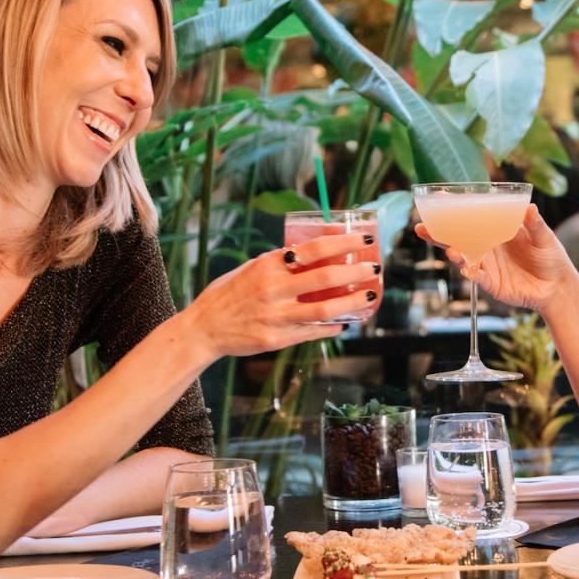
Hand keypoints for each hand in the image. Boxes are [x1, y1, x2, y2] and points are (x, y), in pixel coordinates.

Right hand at [192, 233, 379, 356]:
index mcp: (268, 265)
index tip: (364, 238)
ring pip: (324, 310)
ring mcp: (276, 316)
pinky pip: (312, 332)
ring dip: (352, 303)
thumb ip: (280, 263)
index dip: (343, 243)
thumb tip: (315, 253)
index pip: (314, 249)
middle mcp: (273, 289)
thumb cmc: (229, 293)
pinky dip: (332, 327)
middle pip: (325, 278)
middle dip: (355, 272)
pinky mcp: (276, 339)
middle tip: (374, 268)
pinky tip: (346, 322)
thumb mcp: (251, 268)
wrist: (204, 327)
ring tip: (369, 297)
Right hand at [415, 205, 574, 311]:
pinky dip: (471, 274)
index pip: (470, 217)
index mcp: (495, 230)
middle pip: (457, 238)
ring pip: (463, 258)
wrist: (557, 287)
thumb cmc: (550, 257)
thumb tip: (529, 208)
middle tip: (421, 227)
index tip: (438, 197)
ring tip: (451, 250)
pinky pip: (477, 278)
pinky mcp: (492, 283)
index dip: (454, 209)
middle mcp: (486, 246)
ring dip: (454, 253)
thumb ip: (535, 224)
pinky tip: (467, 269)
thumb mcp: (544, 237)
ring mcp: (487, 265)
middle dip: (437, 233)